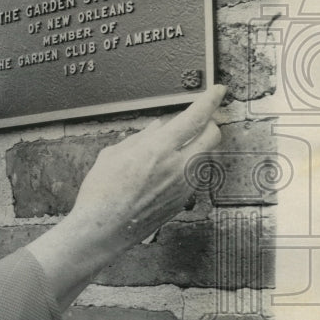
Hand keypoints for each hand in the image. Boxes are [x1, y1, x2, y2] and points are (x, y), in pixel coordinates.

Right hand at [29, 84, 226, 310]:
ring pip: (207, 156)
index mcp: (157, 149)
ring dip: (198, 145)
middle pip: (213, 136)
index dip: (210, 100)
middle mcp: (177, 167)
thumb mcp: (112, 155)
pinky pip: (196, 175)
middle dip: (209, 123)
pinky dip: (191, 165)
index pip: (195, 117)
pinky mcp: (183, 201)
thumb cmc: (101, 193)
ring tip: (178, 145)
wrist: (103, 229)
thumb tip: (157, 128)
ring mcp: (184, 186)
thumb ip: (139, 138)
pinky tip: (172, 167)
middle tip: (200, 119)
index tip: (218, 90)